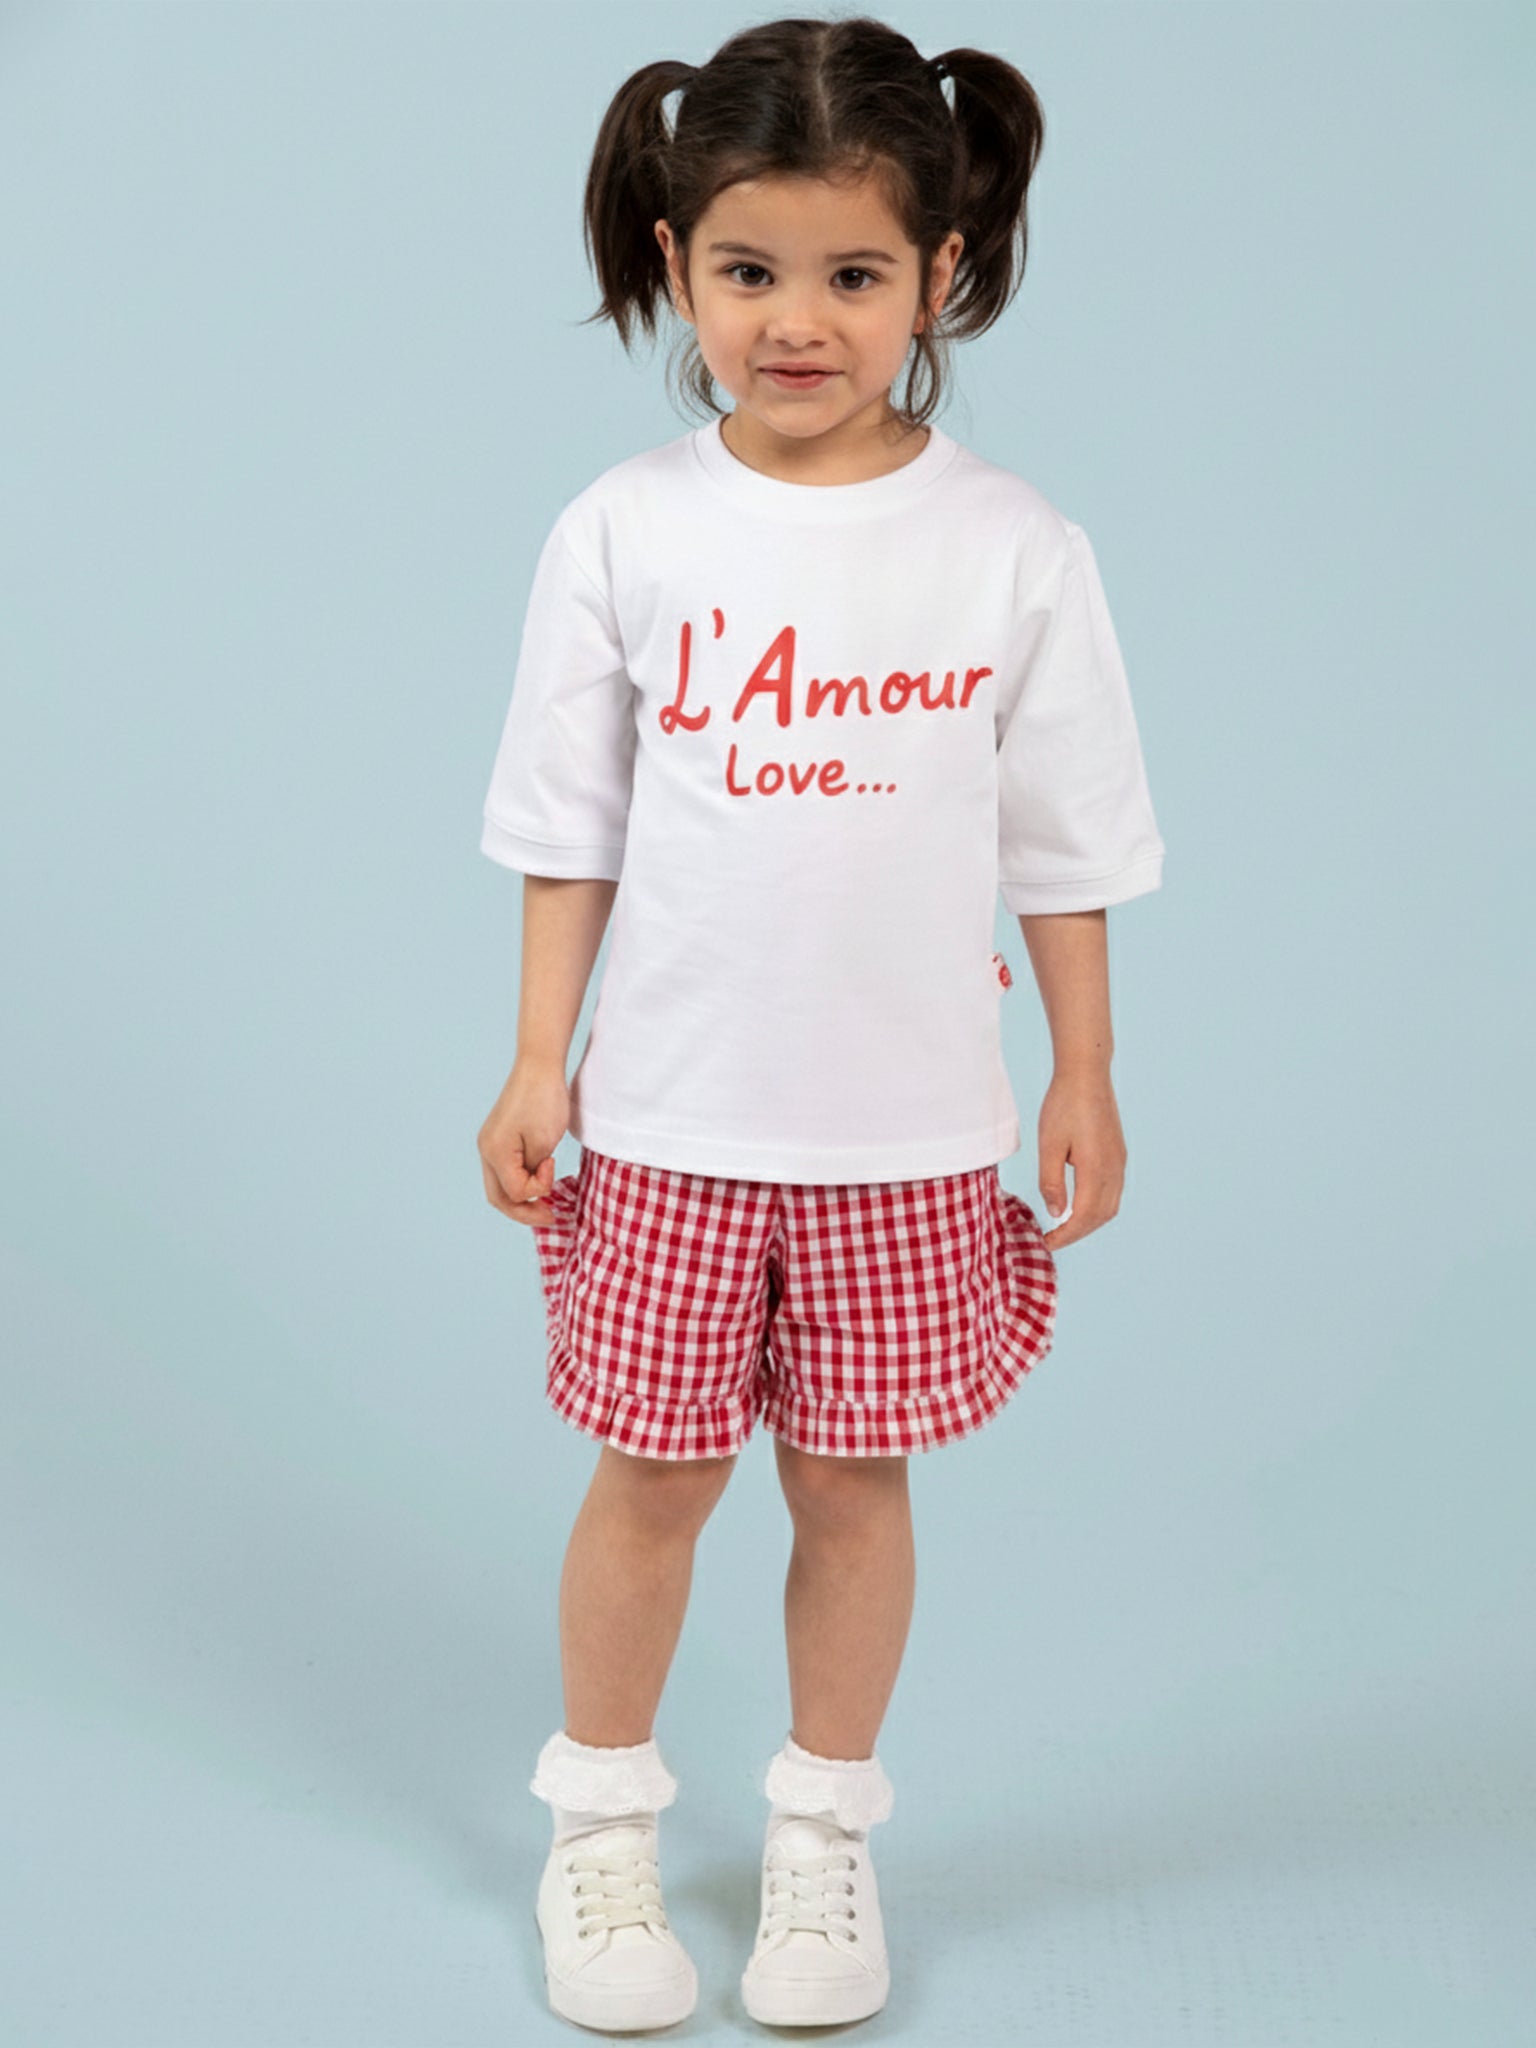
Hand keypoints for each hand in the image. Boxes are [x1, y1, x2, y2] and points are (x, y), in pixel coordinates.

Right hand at [478, 1055, 569, 1226]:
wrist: (539, 1065)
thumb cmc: (545, 1100)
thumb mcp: (544, 1143)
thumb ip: (534, 1173)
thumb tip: (529, 1190)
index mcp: (495, 1152)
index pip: (514, 1193)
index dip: (538, 1190)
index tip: (554, 1168)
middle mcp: (486, 1150)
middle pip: (499, 1197)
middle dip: (525, 1211)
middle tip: (551, 1217)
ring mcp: (490, 1144)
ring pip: (500, 1185)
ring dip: (522, 1197)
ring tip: (545, 1204)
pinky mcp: (498, 1138)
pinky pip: (505, 1170)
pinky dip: (520, 1181)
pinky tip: (538, 1181)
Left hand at [1036, 1068, 1126, 1251]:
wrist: (1086, 1074)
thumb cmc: (1064, 1105)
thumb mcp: (1049, 1145)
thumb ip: (1051, 1182)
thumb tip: (1056, 1213)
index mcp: (1096, 1168)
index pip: (1084, 1216)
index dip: (1066, 1235)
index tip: (1047, 1243)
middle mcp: (1114, 1168)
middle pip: (1101, 1216)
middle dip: (1078, 1232)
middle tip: (1053, 1238)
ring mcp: (1119, 1161)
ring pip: (1110, 1205)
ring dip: (1089, 1221)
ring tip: (1065, 1226)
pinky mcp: (1118, 1153)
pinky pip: (1112, 1191)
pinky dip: (1097, 1206)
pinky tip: (1079, 1203)